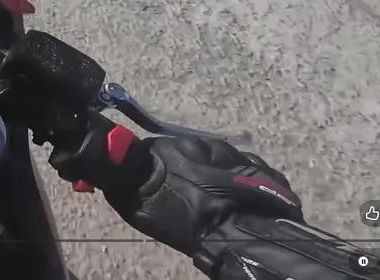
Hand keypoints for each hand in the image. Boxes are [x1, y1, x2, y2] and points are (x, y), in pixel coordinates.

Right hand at [100, 136, 303, 257]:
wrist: (240, 236)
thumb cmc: (188, 222)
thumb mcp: (139, 206)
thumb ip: (125, 182)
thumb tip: (113, 171)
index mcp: (176, 147)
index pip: (159, 148)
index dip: (157, 167)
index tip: (157, 184)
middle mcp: (208, 143)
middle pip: (193, 151)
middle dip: (189, 167)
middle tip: (188, 194)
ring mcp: (240, 155)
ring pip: (223, 159)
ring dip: (218, 174)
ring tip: (216, 200)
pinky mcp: (266, 170)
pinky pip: (249, 171)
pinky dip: (243, 183)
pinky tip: (240, 201)